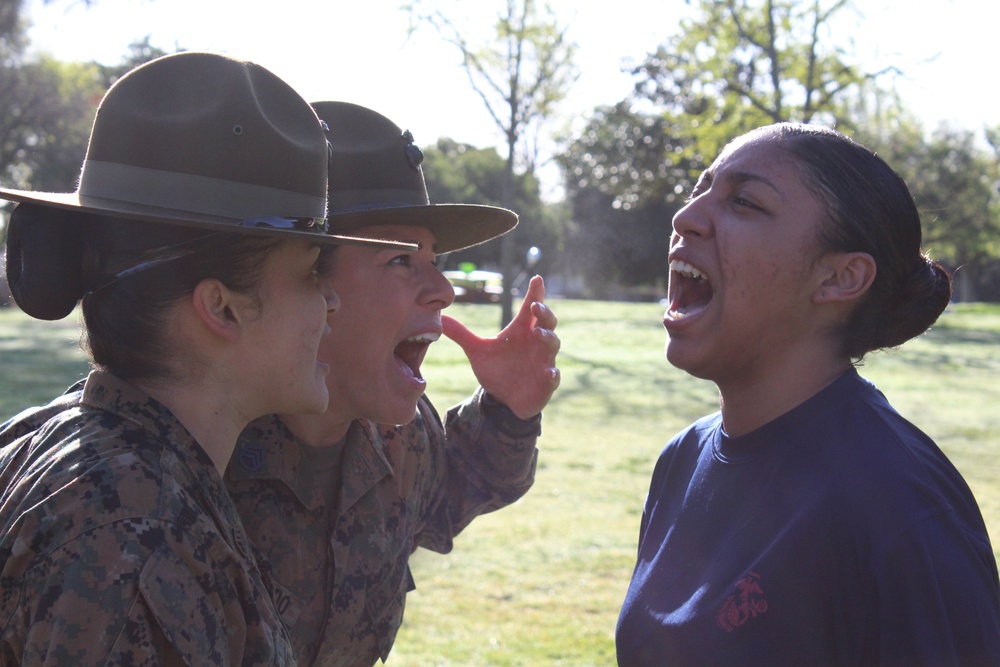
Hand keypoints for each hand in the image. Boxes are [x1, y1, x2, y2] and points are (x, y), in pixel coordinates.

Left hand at [442, 275, 560, 419]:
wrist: (503, 399)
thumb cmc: (496, 370)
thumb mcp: (477, 351)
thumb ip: (461, 334)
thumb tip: (441, 317)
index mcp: (520, 331)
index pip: (529, 309)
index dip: (535, 293)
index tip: (537, 279)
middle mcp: (535, 342)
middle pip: (547, 321)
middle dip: (544, 312)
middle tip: (535, 306)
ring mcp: (543, 361)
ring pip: (553, 344)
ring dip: (548, 337)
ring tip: (538, 333)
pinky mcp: (546, 381)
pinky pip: (554, 376)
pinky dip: (552, 374)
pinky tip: (548, 373)